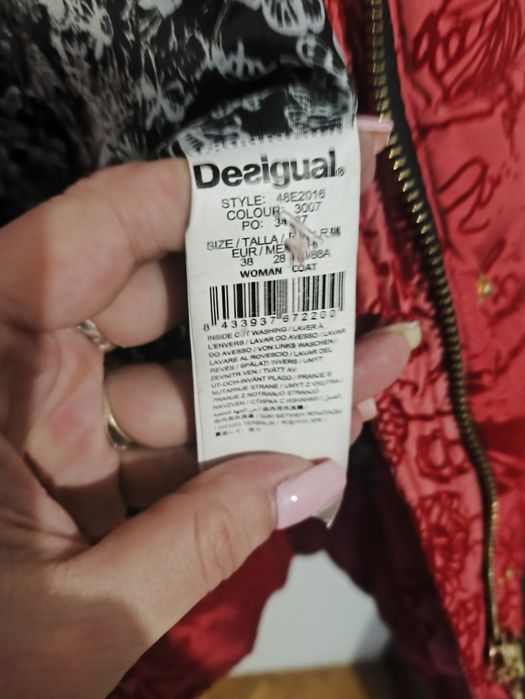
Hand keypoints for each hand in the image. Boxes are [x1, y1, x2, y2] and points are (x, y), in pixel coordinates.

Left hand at [0, 120, 410, 698]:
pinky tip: (320, 431)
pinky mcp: (85, 469)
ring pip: (175, 377)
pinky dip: (238, 441)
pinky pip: (170, 437)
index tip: (274, 190)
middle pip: (145, 300)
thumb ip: (198, 542)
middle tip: (343, 281)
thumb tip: (313, 474)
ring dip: (267, 379)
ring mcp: (55, 427)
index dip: (177, 201)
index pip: (79, 242)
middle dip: (250, 295)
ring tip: (367, 362)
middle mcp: (18, 381)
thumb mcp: (81, 615)